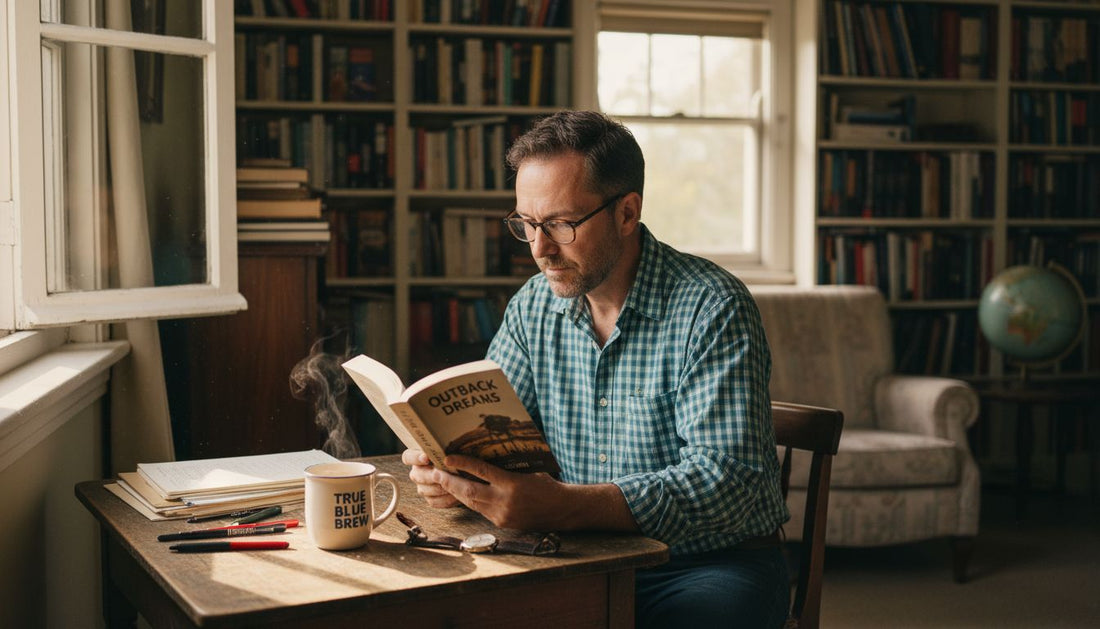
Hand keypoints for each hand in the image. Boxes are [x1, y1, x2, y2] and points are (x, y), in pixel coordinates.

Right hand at [400, 449, 460, 508]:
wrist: (467, 472)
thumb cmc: (459, 456)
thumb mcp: (453, 450)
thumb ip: (446, 451)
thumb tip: (446, 454)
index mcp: (418, 456)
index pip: (408, 457)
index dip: (415, 458)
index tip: (427, 458)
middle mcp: (418, 472)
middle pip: (415, 475)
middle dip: (430, 475)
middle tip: (442, 474)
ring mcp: (423, 486)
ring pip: (423, 490)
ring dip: (438, 488)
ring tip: (453, 483)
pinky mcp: (431, 498)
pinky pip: (433, 501)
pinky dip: (445, 499)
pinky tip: (455, 494)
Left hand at [431, 454, 566, 530]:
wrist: (561, 510)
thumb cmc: (547, 486)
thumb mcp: (528, 470)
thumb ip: (507, 468)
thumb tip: (485, 456)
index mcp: (512, 484)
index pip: (481, 472)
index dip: (462, 464)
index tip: (447, 458)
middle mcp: (504, 501)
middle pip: (469, 491)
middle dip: (450, 482)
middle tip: (435, 472)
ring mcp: (502, 514)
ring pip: (471, 503)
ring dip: (455, 492)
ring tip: (443, 482)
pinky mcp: (501, 523)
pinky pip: (479, 510)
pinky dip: (469, 501)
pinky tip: (461, 493)